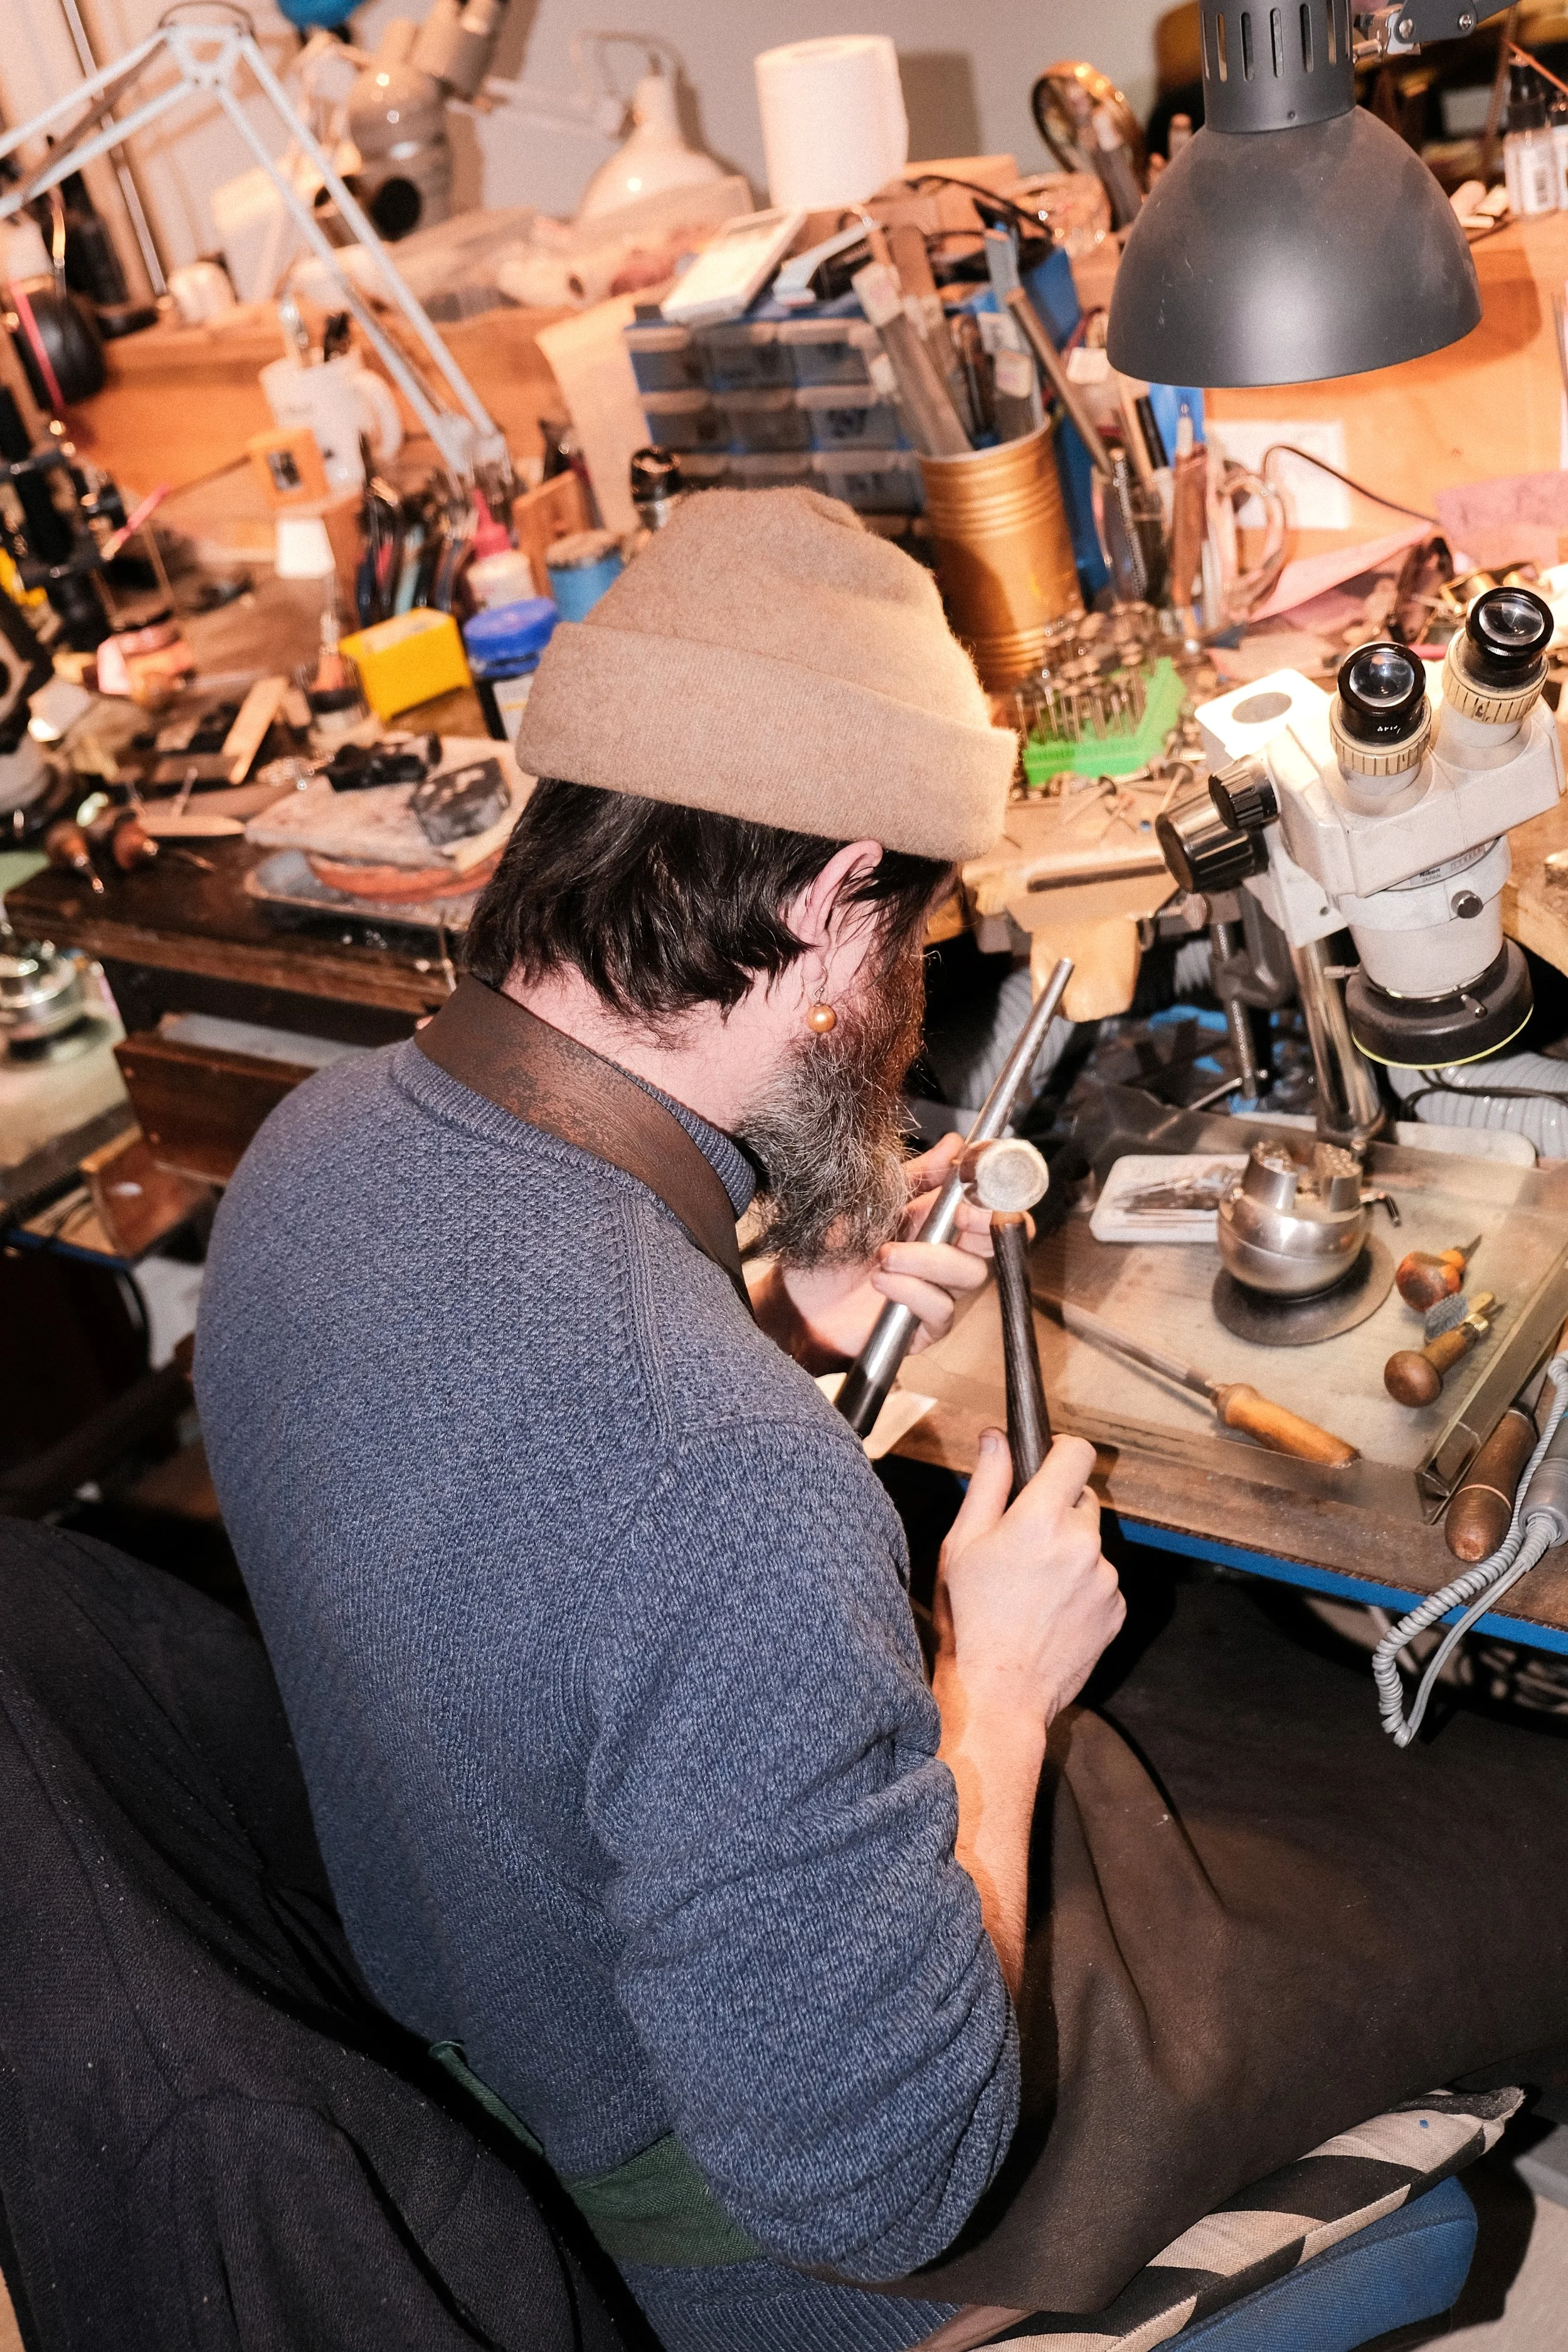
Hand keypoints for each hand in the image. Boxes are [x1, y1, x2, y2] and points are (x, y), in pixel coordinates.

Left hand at [758, 1133, 999, 1365]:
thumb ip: (915, 1175)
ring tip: (884, 1255)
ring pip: (970, 1273)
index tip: (976, 1174)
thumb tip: (954, 1144)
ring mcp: (939, 1291)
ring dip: (929, 1259)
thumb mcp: (868, 1202)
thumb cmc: (831, 1251)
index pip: (990, 1205)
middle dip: (982, 1222)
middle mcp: (945, 1253)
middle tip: (958, 1213)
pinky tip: (882, 1281)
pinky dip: (913, 1290)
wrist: (798, 1299)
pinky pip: (941, 1309)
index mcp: (936, 1219)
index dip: (995, 1190)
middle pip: (997, 1239)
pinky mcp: (925, 1326)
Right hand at [934, 1431, 1122, 1731]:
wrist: (1000, 1692)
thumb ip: (987, 1483)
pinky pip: (1102, 1580)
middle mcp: (1082, 1542)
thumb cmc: (971, 1618)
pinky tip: (1052, 1610)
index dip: (1061, 1451)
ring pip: (1091, 1543)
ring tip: (1034, 1588)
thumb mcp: (962, 1544)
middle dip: (1058, 1510)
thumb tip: (997, 1438)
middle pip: (1082, 1499)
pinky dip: (1083, 1587)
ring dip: (1070, 1552)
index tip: (1048, 1461)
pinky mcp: (1117, 1608)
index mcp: (1040, 1519)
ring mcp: (1105, 1578)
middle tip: (1024, 1543)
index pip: (1076, 1454)